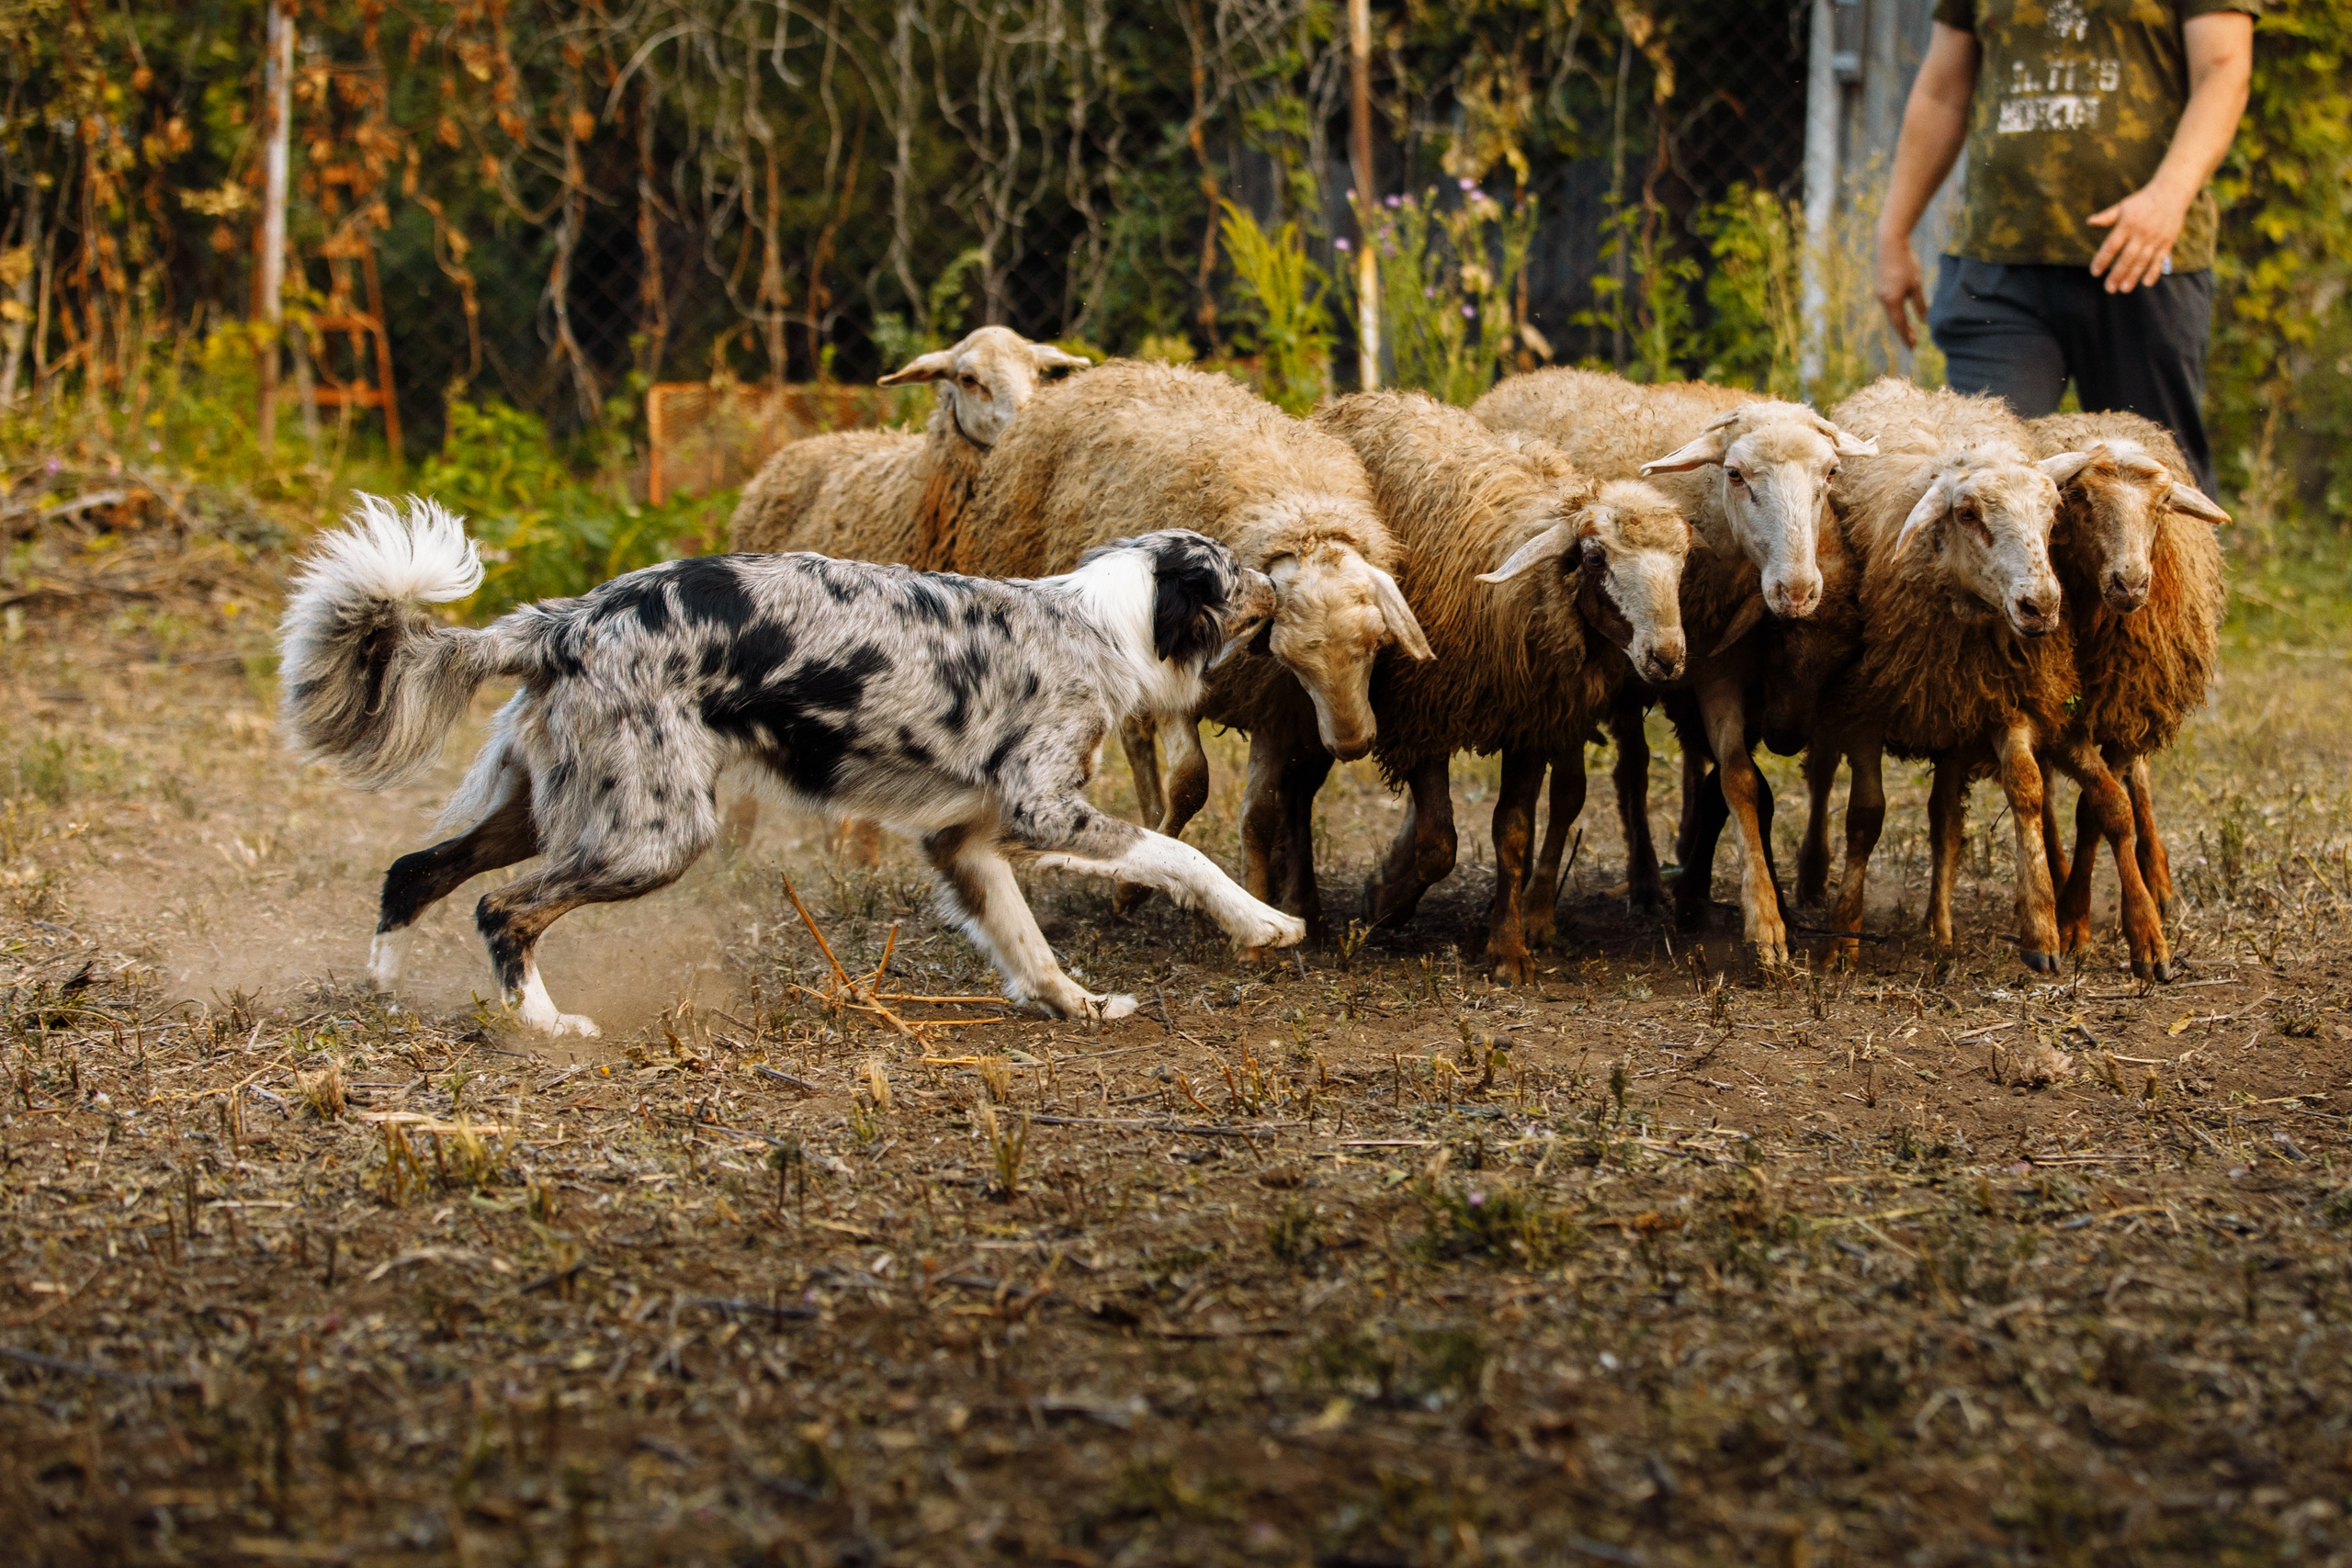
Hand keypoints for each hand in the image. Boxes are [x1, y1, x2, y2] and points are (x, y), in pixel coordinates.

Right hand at [1875, 230, 1928, 349]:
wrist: (1889, 244)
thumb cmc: (1906, 263)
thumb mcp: (1916, 285)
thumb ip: (1919, 304)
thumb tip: (1924, 321)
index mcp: (1892, 301)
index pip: (1900, 325)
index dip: (1906, 337)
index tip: (1913, 348)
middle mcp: (1883, 300)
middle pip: (1894, 321)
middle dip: (1904, 332)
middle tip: (1913, 343)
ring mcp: (1880, 293)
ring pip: (1891, 312)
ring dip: (1900, 322)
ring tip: (1909, 329)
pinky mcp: (1880, 287)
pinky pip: (1889, 304)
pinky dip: (1896, 312)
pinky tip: (1902, 311)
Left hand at [2087, 182, 2192, 292]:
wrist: (2171, 193)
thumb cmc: (2142, 203)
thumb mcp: (2123, 207)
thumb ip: (2106, 217)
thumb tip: (2089, 222)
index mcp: (2127, 224)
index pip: (2112, 245)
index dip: (2103, 259)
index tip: (2095, 273)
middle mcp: (2141, 232)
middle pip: (2127, 257)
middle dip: (2117, 273)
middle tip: (2109, 289)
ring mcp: (2155, 238)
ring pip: (2143, 260)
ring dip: (2133, 276)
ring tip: (2124, 289)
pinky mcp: (2167, 242)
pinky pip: (2160, 259)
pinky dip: (2154, 271)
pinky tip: (2147, 283)